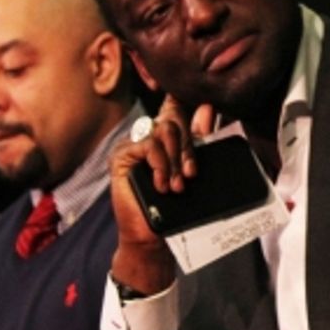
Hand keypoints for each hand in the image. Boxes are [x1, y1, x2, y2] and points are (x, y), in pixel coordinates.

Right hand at [108, 95, 201, 294]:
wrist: (154, 235)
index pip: (174, 105)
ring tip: (178, 185)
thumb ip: (199, 138)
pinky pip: (148, 146)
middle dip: (187, 145)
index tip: (202, 97)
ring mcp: (134, 142)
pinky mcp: (122, 155)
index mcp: (167, 133)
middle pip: (173, 118)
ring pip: (162, 130)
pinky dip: (160, 165)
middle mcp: (149, 133)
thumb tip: (208, 108)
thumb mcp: (192, 166)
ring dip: (175, 160)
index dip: (182, 94)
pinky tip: (162, 184)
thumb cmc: (177, 202)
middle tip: (192, 173)